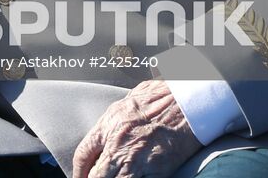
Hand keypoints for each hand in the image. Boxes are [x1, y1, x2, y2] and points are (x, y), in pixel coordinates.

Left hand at [72, 79, 200, 177]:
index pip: (83, 154)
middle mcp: (118, 143)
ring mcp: (137, 159)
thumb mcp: (128, 101)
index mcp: (109, 124)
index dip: (79, 171)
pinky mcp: (157, 171)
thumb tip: (106, 132)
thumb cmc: (161, 97)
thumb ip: (114, 119)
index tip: (80, 177)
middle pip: (96, 175)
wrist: (187, 101)